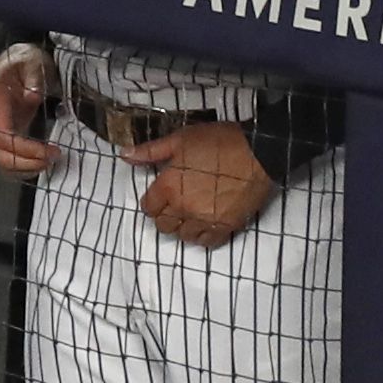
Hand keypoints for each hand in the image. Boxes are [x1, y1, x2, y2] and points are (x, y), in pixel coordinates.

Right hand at [0, 41, 61, 176]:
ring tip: (49, 162)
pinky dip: (24, 166)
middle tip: (52, 159)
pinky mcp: (6, 133)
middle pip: (0, 155)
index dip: (25, 150)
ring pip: (3, 161)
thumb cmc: (25, 60)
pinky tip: (42, 162)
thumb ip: (33, 76)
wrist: (19, 60)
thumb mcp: (32, 61)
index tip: (49, 151)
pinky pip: (9, 158)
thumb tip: (32, 96)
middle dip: (26, 163)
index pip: (3, 137)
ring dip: (26, 168)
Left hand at [128, 120, 275, 248]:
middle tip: (176, 201)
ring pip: (183, 236)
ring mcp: (205, 220)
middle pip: (163, 225)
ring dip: (184, 226)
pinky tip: (207, 222)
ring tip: (192, 212)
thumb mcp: (180, 140)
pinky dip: (204, 235)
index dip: (152, 201)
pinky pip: (207, 242)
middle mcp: (183, 208)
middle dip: (165, 215)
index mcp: (168, 187)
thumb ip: (150, 151)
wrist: (257, 152)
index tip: (161, 193)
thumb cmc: (218, 142)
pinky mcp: (225, 226)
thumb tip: (124, 155)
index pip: (147, 208)